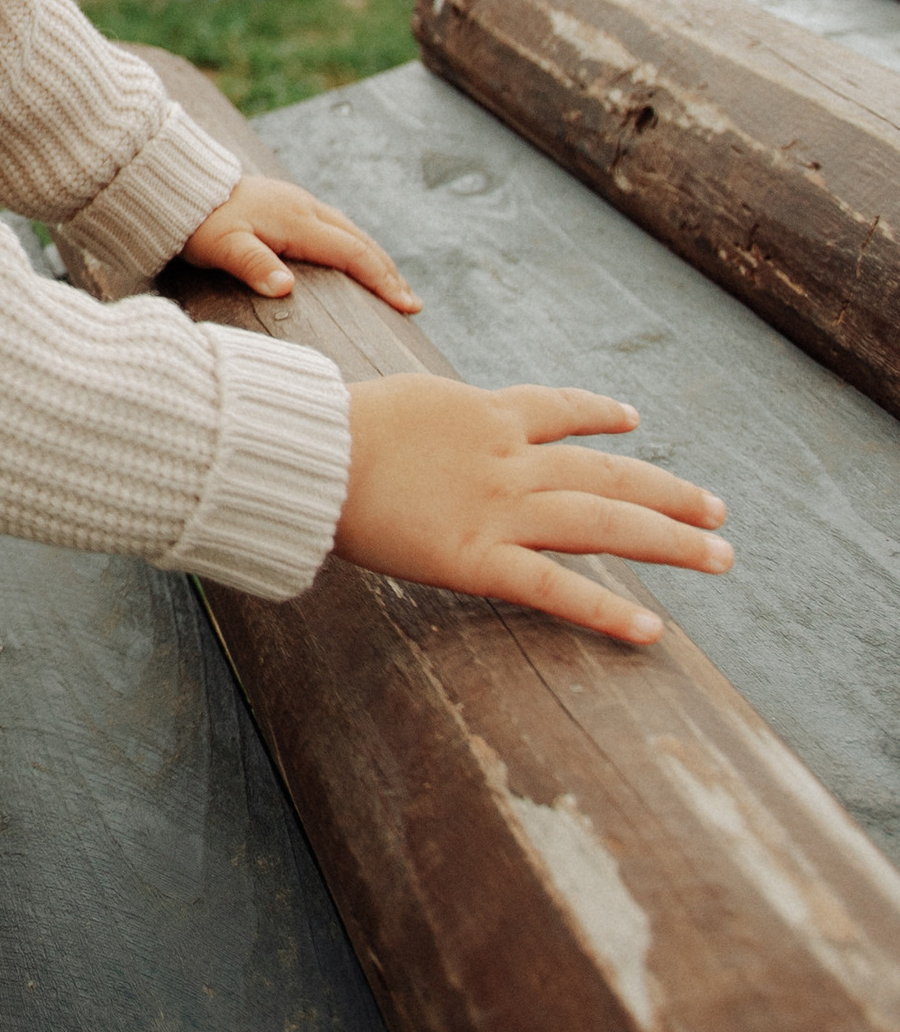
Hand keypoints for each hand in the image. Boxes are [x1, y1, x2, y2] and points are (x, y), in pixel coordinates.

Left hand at [183, 174, 421, 314]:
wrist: (180, 185)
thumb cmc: (199, 221)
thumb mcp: (221, 247)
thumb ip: (253, 265)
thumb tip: (285, 288)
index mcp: (297, 221)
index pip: (352, 254)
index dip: (382, 280)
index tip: (407, 306)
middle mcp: (305, 208)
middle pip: (360, 241)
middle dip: (388, 272)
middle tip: (411, 303)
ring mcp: (297, 203)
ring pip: (349, 231)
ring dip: (374, 257)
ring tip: (392, 284)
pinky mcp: (287, 204)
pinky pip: (333, 226)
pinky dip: (353, 246)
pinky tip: (352, 259)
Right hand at [335, 377, 731, 645]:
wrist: (309, 449)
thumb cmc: (329, 426)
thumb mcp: (396, 402)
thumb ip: (428, 420)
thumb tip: (418, 428)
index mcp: (485, 414)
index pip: (558, 409)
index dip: (600, 414)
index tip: (632, 419)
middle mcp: (509, 459)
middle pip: (607, 473)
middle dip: (667, 493)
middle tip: (718, 511)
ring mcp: (499, 508)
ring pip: (604, 522)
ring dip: (669, 541)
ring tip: (721, 556)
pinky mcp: (476, 558)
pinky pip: (554, 587)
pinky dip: (605, 609)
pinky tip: (650, 630)